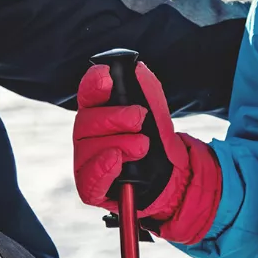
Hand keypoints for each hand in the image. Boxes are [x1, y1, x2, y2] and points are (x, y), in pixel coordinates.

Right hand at [72, 62, 221, 243]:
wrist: (171, 178)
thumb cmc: (156, 142)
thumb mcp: (157, 114)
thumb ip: (148, 90)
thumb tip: (138, 69)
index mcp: (99, 112)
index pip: (87, 94)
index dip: (93, 84)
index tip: (107, 77)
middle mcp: (87, 136)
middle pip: (86, 121)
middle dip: (113, 117)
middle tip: (139, 118)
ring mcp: (86, 162)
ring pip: (88, 149)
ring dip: (119, 144)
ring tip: (142, 146)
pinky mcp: (91, 188)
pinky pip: (88, 179)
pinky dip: (102, 168)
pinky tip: (116, 160)